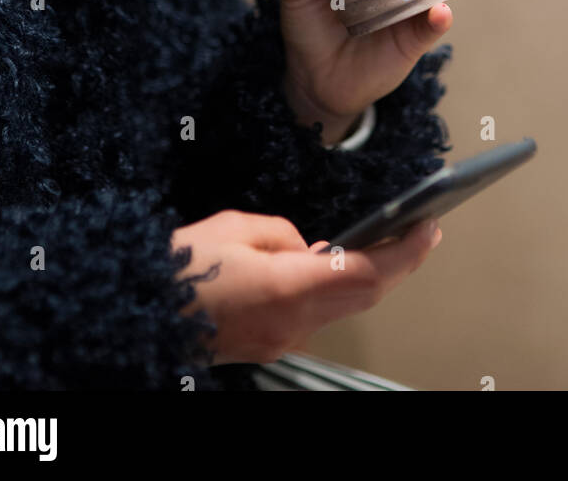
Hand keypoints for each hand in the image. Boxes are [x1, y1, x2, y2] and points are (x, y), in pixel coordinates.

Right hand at [170, 210, 441, 365]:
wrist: (139, 315)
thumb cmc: (178, 269)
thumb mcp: (233, 226)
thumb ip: (283, 233)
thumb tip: (307, 245)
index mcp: (286, 288)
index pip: (364, 273)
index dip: (403, 252)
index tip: (428, 227)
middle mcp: (291, 322)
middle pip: (363, 295)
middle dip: (399, 264)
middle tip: (422, 231)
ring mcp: (281, 338)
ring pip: (343, 307)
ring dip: (371, 277)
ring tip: (391, 243)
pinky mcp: (269, 343)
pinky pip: (317, 314)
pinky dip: (337, 289)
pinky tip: (340, 265)